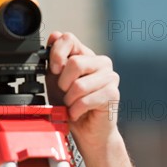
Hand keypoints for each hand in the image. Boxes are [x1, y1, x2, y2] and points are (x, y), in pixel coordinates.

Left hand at [46, 32, 119, 146]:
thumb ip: (54, 60)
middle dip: (62, 83)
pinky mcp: (113, 94)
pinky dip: (75, 110)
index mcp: (86, 55)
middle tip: (65, 94)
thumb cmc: (71, 104)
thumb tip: (53, 35)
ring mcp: (110, 77)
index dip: (56, 54)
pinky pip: (85, 100)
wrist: (85, 131)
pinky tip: (77, 113)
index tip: (53, 70)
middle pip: (74, 62)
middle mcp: (101, 62)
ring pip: (79, 85)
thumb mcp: (55, 79)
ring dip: (69, 100)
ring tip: (72, 105)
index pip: (69, 38)